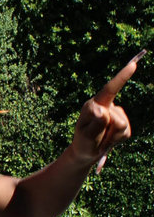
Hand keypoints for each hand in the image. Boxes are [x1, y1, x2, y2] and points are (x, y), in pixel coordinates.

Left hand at [72, 49, 145, 173]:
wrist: (86, 153)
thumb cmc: (83, 142)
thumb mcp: (86, 134)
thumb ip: (95, 122)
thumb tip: (103, 109)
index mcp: (94, 104)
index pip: (109, 90)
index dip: (121, 77)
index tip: (133, 64)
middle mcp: (107, 106)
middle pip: (117, 118)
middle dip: (108, 131)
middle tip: (96, 138)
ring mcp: (116, 115)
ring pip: (122, 126)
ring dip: (111, 137)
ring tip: (101, 139)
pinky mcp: (124, 126)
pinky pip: (125, 133)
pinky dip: (116, 140)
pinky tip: (108, 141)